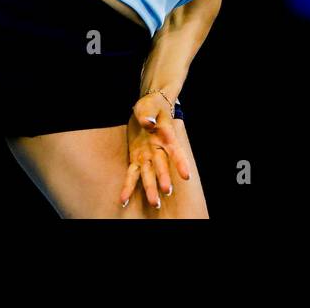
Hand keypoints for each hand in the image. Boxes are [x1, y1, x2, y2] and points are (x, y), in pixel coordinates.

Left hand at [119, 92, 190, 209]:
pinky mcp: (136, 158)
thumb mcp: (149, 105)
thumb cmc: (151, 105)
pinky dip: (128, 187)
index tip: (187, 175)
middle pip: (161, 165)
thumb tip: (148, 123)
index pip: (175, 150)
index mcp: (166, 135)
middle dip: (163, 178)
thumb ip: (148, 114)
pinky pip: (132, 174)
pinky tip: (123, 199)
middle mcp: (158, 148)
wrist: (148, 108)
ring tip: (154, 203)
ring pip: (149, 173)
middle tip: (166, 191)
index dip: (181, 163)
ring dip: (151, 188)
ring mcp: (147, 155)